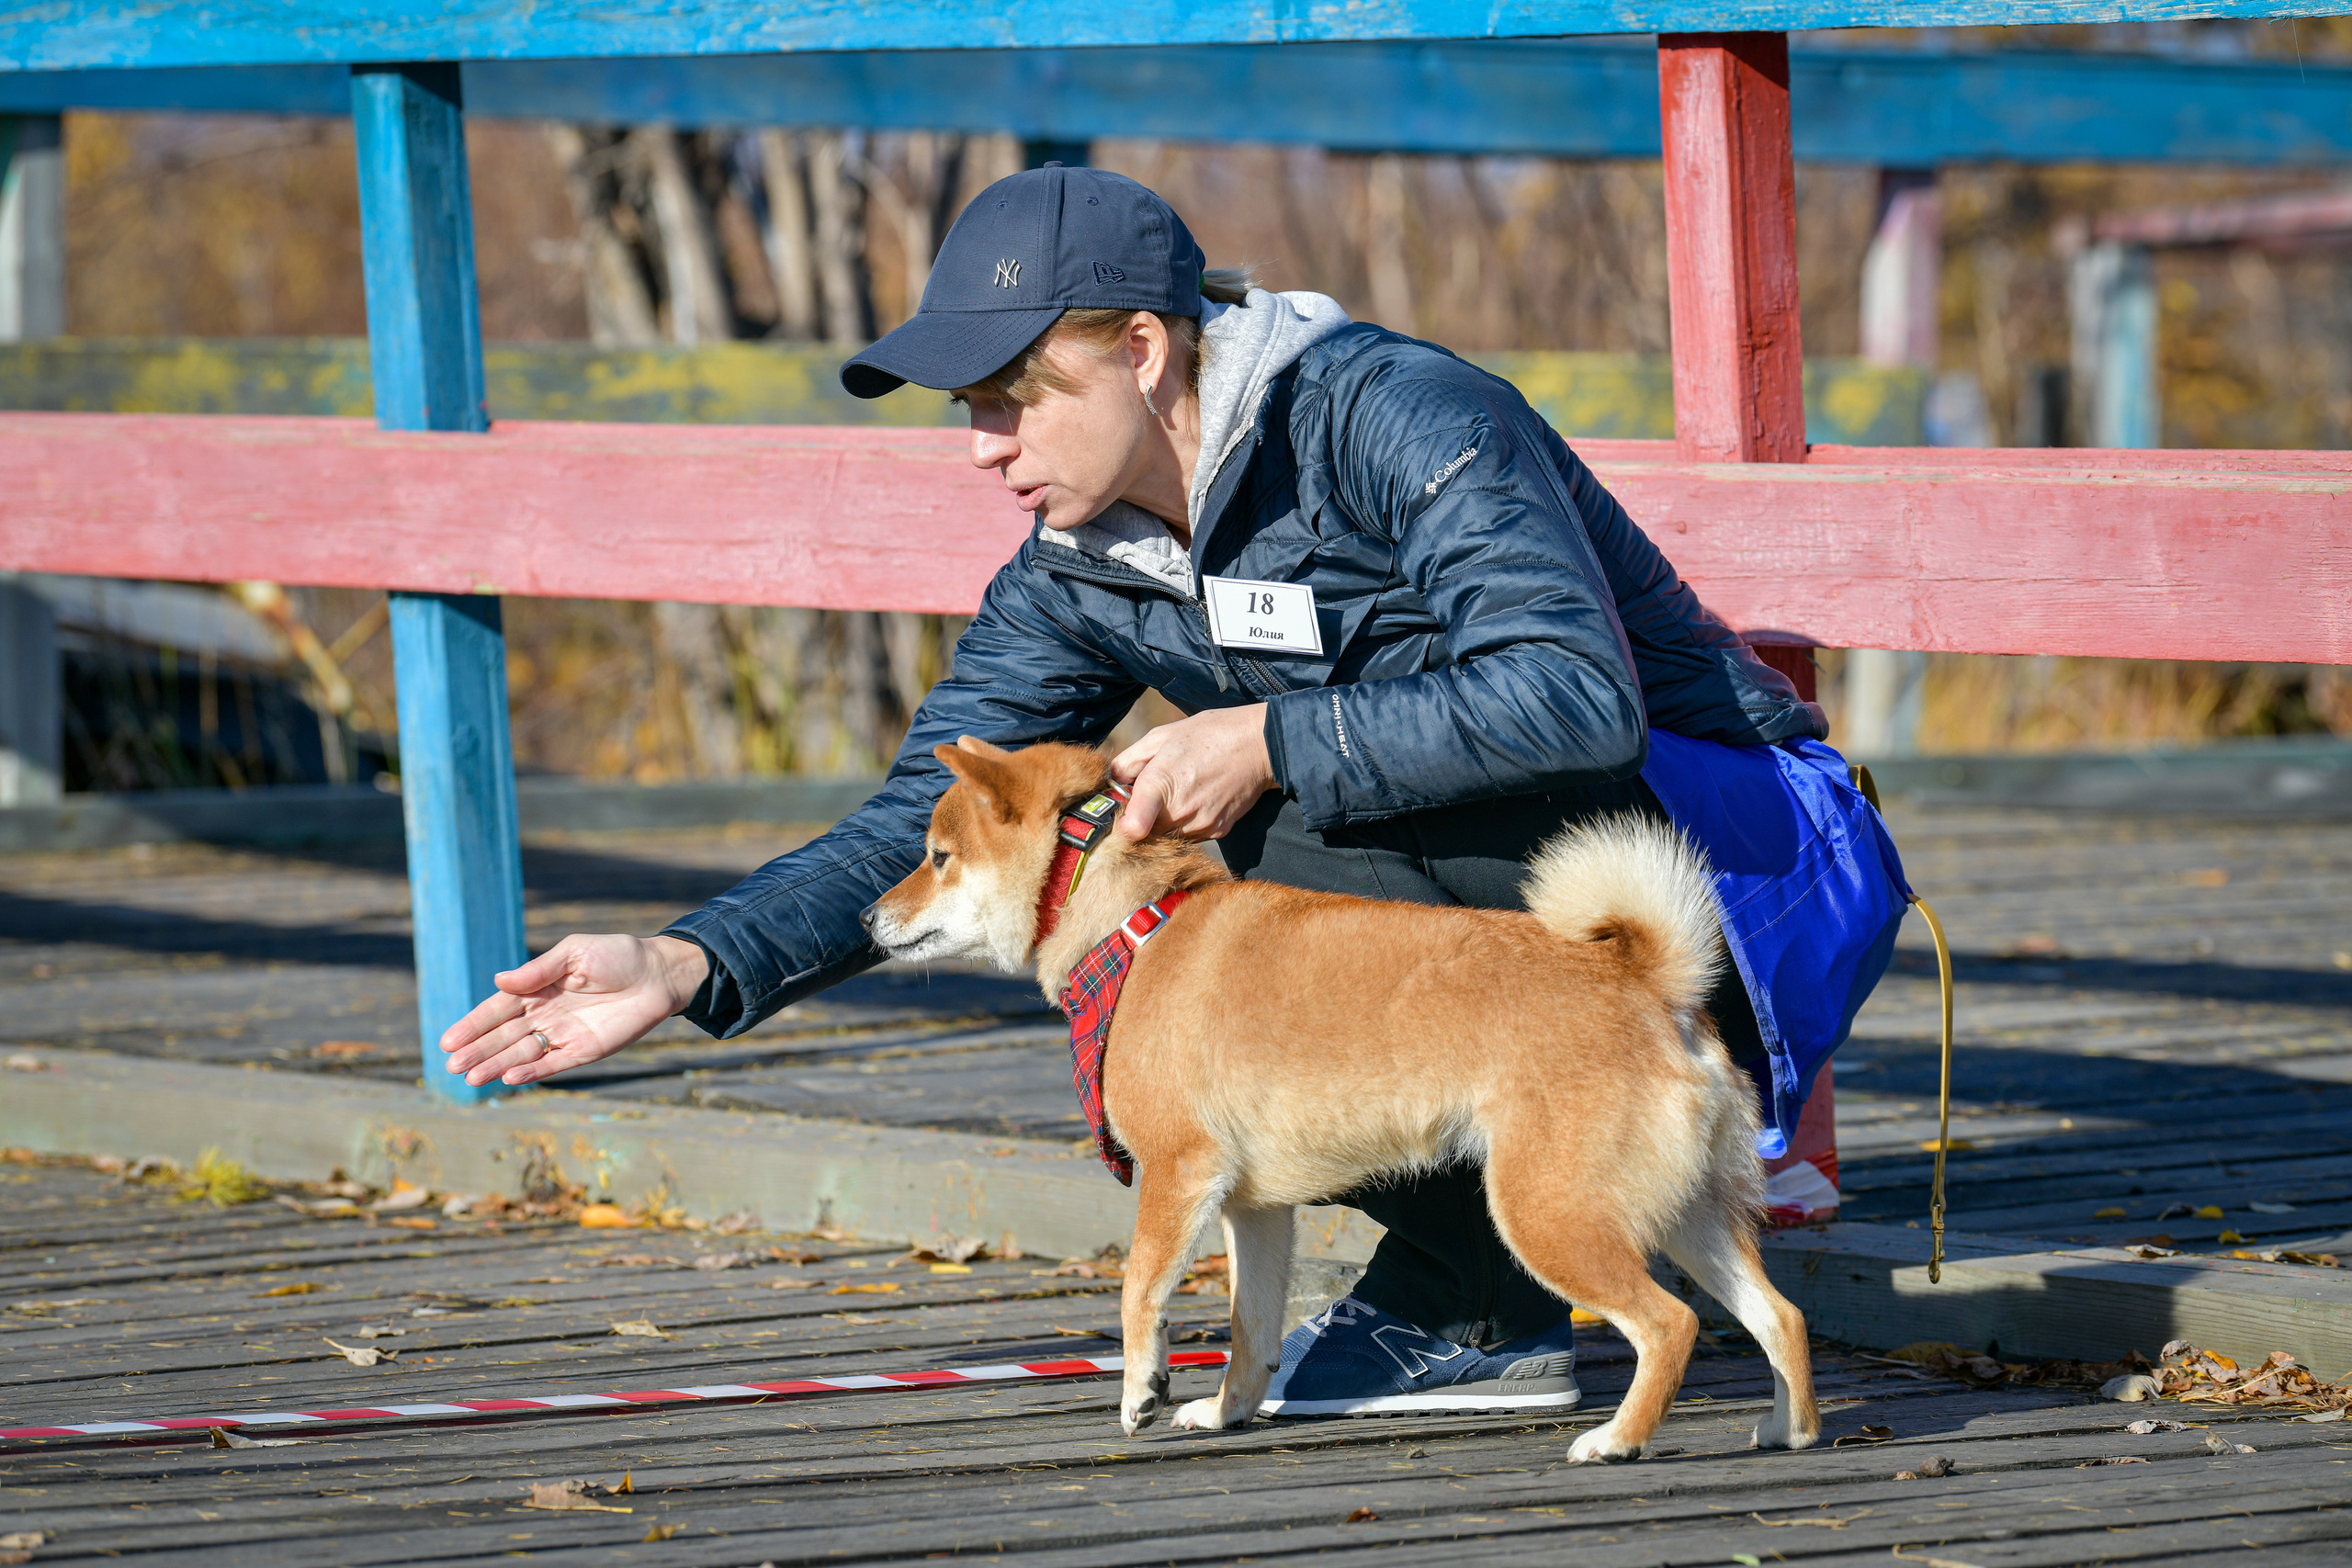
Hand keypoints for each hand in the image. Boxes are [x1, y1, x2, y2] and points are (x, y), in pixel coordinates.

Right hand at [437, 933, 709, 1087]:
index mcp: (537, 988)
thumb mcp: (575, 953)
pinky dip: (531, 1072)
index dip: (472, 1025)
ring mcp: (564, 1035)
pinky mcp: (585, 1051)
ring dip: (497, 1065)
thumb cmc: (617, 955)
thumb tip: (499, 981)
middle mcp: (546, 1014)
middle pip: (503, 1036)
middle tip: (451, 1065)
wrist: (659, 973)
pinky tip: (509, 1078)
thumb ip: (538, 970)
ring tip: (471, 1078)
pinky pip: (553, 1064)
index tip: (447, 1041)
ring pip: (522, 1054)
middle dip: (477, 1050)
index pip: (497, 1010)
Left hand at [1111, 703, 1274, 840]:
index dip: (1121, 821)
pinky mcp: (1217, 832)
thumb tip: (1109, 783)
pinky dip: (1187, 822)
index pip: (1131, 828)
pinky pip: (1190, 835)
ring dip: (1166, 821)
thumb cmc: (1209, 734)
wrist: (1260, 744)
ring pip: (1168, 835)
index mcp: (1161, 783)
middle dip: (1143, 816)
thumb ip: (1128, 762)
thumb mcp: (1161, 736)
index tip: (1124, 810)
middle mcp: (1180, 811)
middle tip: (1153, 792)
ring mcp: (1200, 825)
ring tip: (1180, 791)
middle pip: (1146, 831)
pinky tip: (1197, 798)